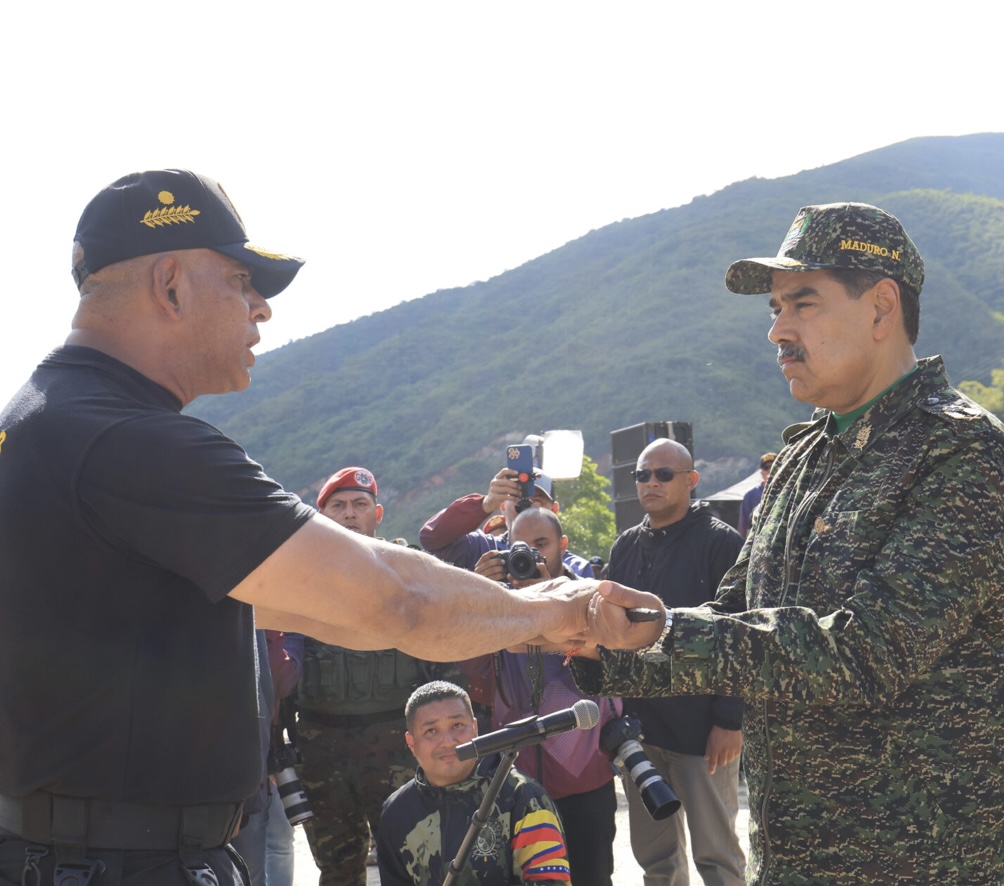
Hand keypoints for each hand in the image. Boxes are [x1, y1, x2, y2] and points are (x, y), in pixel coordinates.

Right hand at [473, 550, 507, 582]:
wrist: (485, 590)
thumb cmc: (489, 576)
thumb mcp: (487, 569)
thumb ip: (490, 563)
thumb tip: (498, 554)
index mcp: (478, 566)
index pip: (484, 557)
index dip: (490, 553)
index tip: (498, 552)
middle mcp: (478, 571)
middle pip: (488, 563)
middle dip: (497, 561)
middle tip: (504, 562)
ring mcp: (481, 577)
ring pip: (492, 570)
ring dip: (500, 568)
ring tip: (504, 569)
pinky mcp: (486, 583)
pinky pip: (494, 577)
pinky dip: (500, 575)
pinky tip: (504, 575)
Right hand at [482, 468, 521, 512]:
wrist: (491, 501)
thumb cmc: (500, 492)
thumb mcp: (503, 485)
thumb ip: (509, 482)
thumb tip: (521, 480)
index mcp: (497, 477)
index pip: (503, 471)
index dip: (510, 471)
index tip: (517, 473)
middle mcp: (494, 482)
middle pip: (506, 481)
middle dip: (515, 484)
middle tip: (521, 487)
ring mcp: (493, 489)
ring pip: (506, 489)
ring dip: (515, 492)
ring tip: (520, 494)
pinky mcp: (494, 496)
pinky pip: (505, 496)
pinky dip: (512, 498)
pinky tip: (516, 499)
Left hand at [533, 579, 664, 651]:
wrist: (653, 630)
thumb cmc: (653, 614)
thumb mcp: (646, 601)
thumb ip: (623, 594)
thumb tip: (602, 586)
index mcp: (621, 633)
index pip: (604, 603)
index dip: (617, 598)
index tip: (630, 605)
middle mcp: (609, 640)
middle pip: (597, 605)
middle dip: (610, 601)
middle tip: (626, 608)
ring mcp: (602, 640)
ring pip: (593, 609)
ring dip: (605, 606)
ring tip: (621, 612)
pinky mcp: (597, 637)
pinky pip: (591, 615)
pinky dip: (600, 611)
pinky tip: (613, 616)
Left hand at [704, 725, 741, 774]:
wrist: (728, 723)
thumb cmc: (717, 730)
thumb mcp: (710, 739)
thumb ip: (708, 749)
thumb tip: (706, 758)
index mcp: (715, 749)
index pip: (713, 762)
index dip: (712, 768)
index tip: (711, 772)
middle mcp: (724, 752)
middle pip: (722, 763)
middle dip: (720, 761)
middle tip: (720, 756)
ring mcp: (732, 750)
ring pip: (730, 760)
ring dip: (727, 758)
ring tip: (726, 752)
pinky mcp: (738, 748)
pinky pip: (736, 755)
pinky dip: (734, 754)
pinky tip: (732, 749)